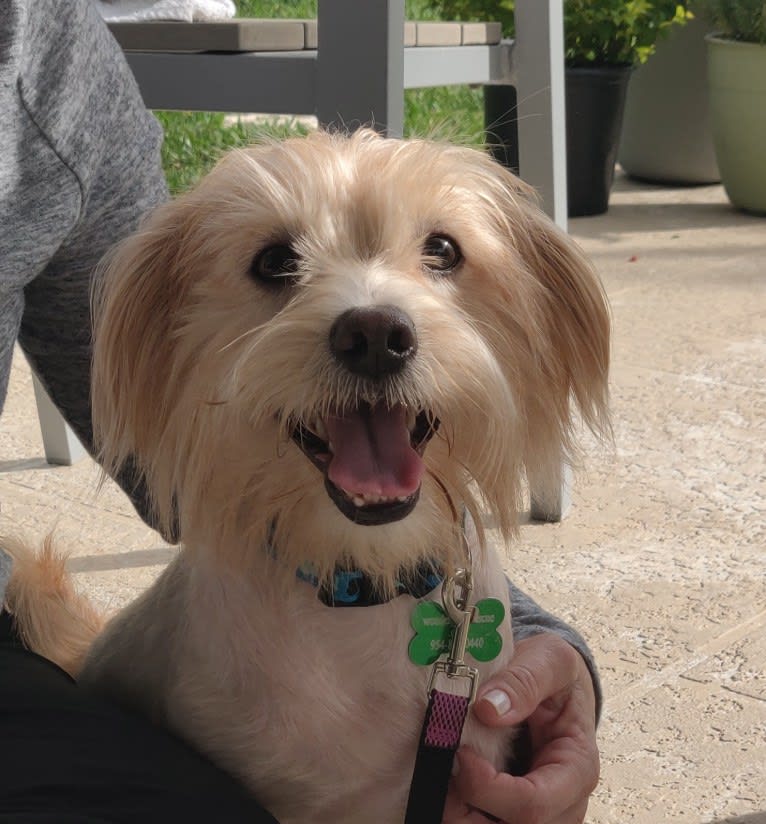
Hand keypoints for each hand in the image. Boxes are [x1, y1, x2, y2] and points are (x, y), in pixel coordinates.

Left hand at [443, 633, 599, 823]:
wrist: (556, 683)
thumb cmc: (555, 674)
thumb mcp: (548, 660)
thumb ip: (524, 680)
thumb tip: (489, 709)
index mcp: (577, 768)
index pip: (534, 804)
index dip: (490, 789)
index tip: (461, 755)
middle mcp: (563, 803)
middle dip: (467, 810)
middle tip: (442, 770)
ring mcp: (542, 813)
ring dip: (461, 814)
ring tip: (443, 775)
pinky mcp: (515, 811)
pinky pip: (487, 823)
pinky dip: (462, 809)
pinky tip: (449, 782)